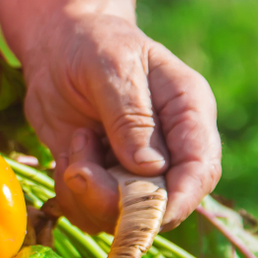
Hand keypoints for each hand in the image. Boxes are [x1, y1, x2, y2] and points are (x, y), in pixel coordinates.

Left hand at [21, 13, 221, 233]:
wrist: (56, 45)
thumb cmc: (92, 44)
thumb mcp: (111, 66)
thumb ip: (130, 115)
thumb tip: (150, 168)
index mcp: (187, 113)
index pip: (200, 169)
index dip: (178, 200)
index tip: (143, 212)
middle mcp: (167, 147)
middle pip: (160, 202)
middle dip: (117, 201)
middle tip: (78, 168)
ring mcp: (132, 167)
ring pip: (121, 214)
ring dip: (88, 194)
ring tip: (75, 144)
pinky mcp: (100, 177)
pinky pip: (90, 210)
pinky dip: (71, 195)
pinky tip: (66, 155)